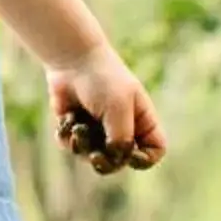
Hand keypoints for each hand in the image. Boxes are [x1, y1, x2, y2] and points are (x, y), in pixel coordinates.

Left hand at [48, 49, 166, 175]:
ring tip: (77, 127)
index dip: (144, 160)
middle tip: (95, 157)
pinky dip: (68, 136)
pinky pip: (73, 146)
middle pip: (120, 161)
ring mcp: (99, 130)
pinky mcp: (77, 128)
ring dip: (83, 146)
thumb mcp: (117, 108)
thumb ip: (120, 138)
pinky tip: (66, 118)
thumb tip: (115, 159)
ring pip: (93, 157)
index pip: (154, 152)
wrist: (70, 59)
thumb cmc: (101, 80)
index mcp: (142, 121)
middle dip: (107, 161)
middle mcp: (122, 129)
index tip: (129, 155)